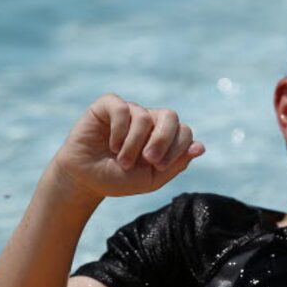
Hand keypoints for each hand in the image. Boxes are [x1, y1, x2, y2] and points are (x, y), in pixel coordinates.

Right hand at [51, 94, 204, 200]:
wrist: (86, 180)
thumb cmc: (118, 179)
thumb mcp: (152, 178)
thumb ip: (177, 164)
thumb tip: (200, 147)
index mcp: (164, 137)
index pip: (184, 131)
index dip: (177, 147)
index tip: (159, 165)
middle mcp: (149, 120)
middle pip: (171, 116)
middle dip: (163, 140)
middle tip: (149, 159)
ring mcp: (129, 111)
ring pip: (145, 117)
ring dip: (134, 144)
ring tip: (121, 160)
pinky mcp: (108, 106)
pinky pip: (122, 109)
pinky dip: (120, 131)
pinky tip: (112, 145)